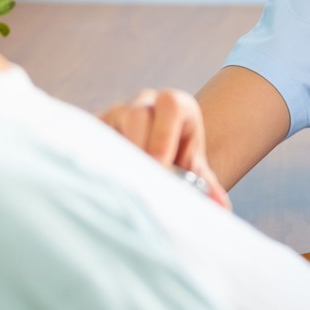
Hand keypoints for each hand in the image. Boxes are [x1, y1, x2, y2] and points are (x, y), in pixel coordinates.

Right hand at [97, 88, 231, 208]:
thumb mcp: (195, 169)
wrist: (160, 151)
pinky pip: (90, 138)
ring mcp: (116, 114)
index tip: (160, 165)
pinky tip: (100, 181)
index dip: (164, 134)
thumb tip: (219, 206)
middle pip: (138, 114)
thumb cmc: (179, 158)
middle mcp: (144, 103)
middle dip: (139, 147)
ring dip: (116, 156)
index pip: (171, 105)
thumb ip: (207, 185)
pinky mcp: (95, 127)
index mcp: (174, 106)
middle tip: (140, 178)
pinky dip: (95, 159)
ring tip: (120, 184)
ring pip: (110, 125)